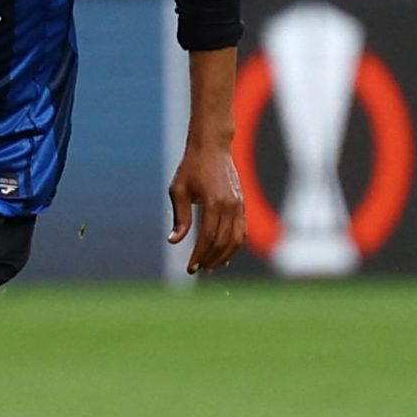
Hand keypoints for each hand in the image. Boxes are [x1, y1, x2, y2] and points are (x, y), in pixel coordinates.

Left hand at [167, 140, 245, 275]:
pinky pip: (241, 231)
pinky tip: (224, 254)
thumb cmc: (191, 167)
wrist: (212, 147)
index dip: (199, 255)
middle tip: (198, 269)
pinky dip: (234, 245)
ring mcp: (239, 205)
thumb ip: (180, 217)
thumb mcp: (179, 190)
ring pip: (236, 239)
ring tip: (211, 265)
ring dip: (223, 256)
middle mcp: (229, 205)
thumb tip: (173, 241)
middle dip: (210, 258)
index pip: (207, 237)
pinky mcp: (242, 204)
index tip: (190, 268)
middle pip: (222, 242)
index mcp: (213, 202)